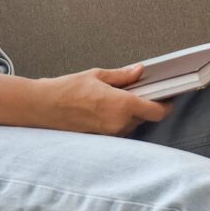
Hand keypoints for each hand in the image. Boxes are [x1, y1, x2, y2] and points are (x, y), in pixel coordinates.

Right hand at [41, 64, 170, 135]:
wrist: (42, 107)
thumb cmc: (66, 90)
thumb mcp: (97, 75)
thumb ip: (123, 76)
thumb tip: (139, 71)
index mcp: (122, 105)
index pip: (157, 112)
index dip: (166, 105)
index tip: (167, 98)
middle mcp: (119, 123)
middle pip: (144, 117)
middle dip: (143, 105)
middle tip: (135, 91)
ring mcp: (110, 134)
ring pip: (131, 124)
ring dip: (129, 113)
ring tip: (113, 98)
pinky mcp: (100, 139)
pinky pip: (117, 129)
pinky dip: (117, 120)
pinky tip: (104, 109)